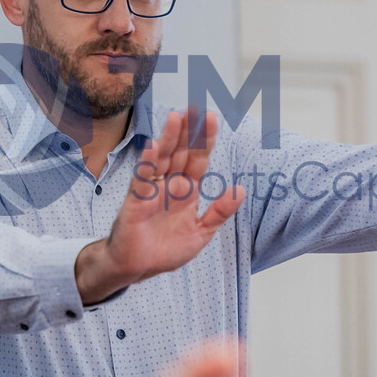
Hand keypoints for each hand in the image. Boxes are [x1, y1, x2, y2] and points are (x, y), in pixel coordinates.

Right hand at [75, 109, 244, 303]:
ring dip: (169, 138)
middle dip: (189, 132)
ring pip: (162, 158)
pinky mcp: (136, 201)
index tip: (212, 118)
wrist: (136, 268)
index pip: (198, 160)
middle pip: (181, 152)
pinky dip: (147, 163)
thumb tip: (240, 190)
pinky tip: (153, 146)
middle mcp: (169, 185)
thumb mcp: (200, 233)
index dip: (205, 140)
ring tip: (177, 117)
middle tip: (196, 109)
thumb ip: (219, 212)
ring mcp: (152, 190)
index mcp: (186, 191)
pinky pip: (142, 179)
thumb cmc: (165, 250)